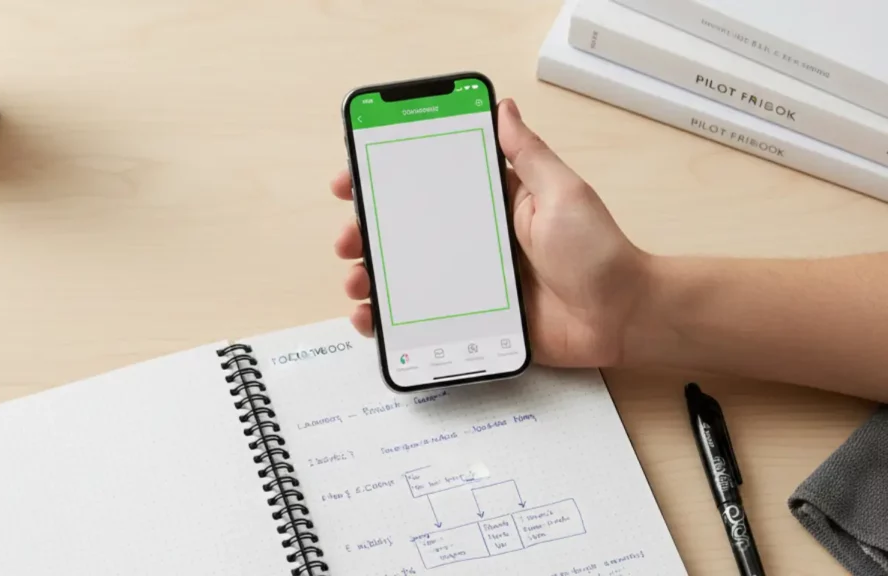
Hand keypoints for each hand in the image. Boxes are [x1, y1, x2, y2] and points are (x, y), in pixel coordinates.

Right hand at [332, 98, 650, 366]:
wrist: (621, 317)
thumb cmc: (598, 252)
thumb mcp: (561, 192)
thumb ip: (527, 155)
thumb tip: (503, 108)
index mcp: (491, 206)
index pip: (429, 186)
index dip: (387, 181)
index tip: (355, 179)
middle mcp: (475, 242)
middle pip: (406, 234)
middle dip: (367, 233)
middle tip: (349, 238)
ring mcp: (471, 284)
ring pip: (406, 277)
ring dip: (371, 276)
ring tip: (357, 281)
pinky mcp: (475, 320)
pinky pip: (423, 320)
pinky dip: (391, 321)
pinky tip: (373, 319)